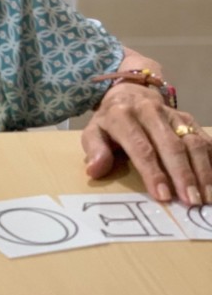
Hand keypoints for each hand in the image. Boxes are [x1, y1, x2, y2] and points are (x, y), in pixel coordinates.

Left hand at [82, 83, 211, 205]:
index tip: (163, 196)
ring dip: (203, 171)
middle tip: (191, 201)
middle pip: (171, 145)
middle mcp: (150, 111)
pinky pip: (204, 139)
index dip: (153, 172)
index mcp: (123, 116)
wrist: (129, 93)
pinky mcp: (188, 118)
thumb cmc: (110, 122)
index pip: (141, 147)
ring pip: (192, 141)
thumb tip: (95, 170)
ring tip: (207, 198)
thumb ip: (94, 150)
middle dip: (183, 175)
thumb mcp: (93, 132)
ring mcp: (173, 114)